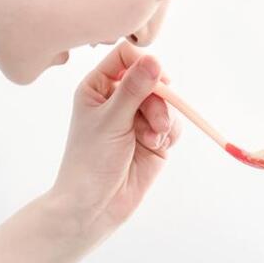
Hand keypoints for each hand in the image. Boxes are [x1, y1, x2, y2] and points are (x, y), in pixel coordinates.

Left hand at [51, 41, 181, 242]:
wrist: (95, 206)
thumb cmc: (90, 161)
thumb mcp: (111, 120)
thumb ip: (134, 89)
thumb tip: (154, 60)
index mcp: (97, 87)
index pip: (125, 56)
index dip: (143, 62)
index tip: (155, 77)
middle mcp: (118, 99)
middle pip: (151, 78)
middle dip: (157, 98)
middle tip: (156, 118)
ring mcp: (138, 118)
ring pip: (166, 102)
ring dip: (163, 118)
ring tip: (152, 138)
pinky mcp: (154, 138)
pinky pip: (173, 123)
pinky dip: (169, 132)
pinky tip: (156, 145)